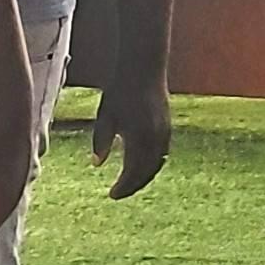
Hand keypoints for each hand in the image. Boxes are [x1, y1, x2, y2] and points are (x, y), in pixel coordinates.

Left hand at [92, 64, 171, 198]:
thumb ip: (100, 141)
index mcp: (138, 139)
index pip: (132, 173)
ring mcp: (164, 134)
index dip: (123, 187)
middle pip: (147, 173)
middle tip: (119, 193)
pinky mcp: (167, 127)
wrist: (143, 69)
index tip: (112, 195)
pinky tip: (141, 165)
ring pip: (156, 165)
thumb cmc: (119, 91)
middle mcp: (155, 140)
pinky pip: (161, 154)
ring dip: (144, 176)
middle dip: (133, 185)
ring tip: (129, 182)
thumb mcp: (105, 116)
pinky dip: (152, 164)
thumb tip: (96, 165)